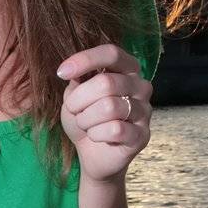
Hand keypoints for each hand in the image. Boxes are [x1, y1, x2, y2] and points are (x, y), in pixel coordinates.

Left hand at [56, 43, 151, 182]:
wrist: (92, 154)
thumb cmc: (86, 119)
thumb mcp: (75, 95)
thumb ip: (78, 79)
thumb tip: (73, 70)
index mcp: (127, 70)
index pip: (112, 54)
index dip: (85, 60)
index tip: (62, 73)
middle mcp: (141, 86)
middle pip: (106, 83)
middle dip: (79, 100)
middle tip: (74, 110)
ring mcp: (145, 111)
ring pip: (109, 107)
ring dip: (86, 118)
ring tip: (86, 124)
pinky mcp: (142, 135)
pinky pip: (115, 130)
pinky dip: (96, 134)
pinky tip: (96, 136)